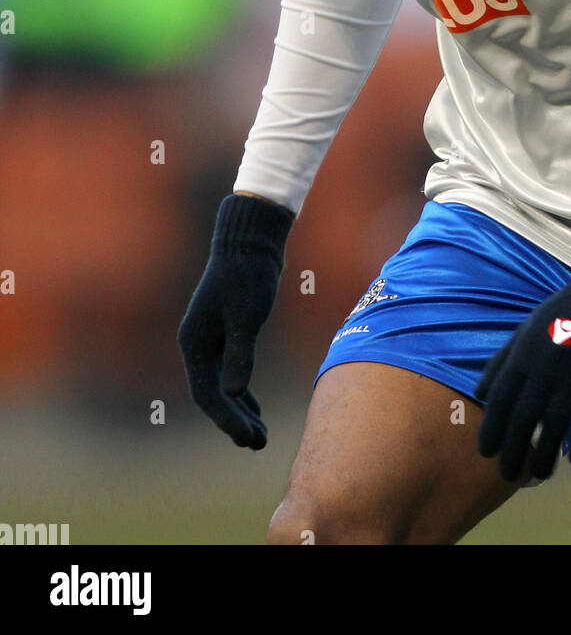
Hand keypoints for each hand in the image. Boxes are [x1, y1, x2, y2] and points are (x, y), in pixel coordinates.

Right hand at [178, 193, 293, 448]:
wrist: (252, 243)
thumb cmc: (249, 275)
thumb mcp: (247, 315)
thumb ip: (240, 353)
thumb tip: (234, 393)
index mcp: (194, 342)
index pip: (206, 394)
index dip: (226, 419)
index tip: (247, 438)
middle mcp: (198, 344)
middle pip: (212, 395)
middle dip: (233, 421)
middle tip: (258, 444)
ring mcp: (211, 339)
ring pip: (220, 386)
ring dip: (239, 411)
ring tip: (260, 436)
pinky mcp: (227, 334)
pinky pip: (229, 374)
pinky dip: (243, 393)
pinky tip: (255, 409)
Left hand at [475, 235, 570, 480]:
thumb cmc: (564, 313)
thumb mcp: (526, 329)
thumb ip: (502, 360)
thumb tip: (479, 392)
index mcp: (524, 353)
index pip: (501, 399)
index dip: (491, 428)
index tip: (485, 453)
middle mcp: (545, 367)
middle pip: (524, 418)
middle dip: (513, 451)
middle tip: (507, 477)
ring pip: (556, 426)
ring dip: (546, 456)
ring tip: (540, 475)